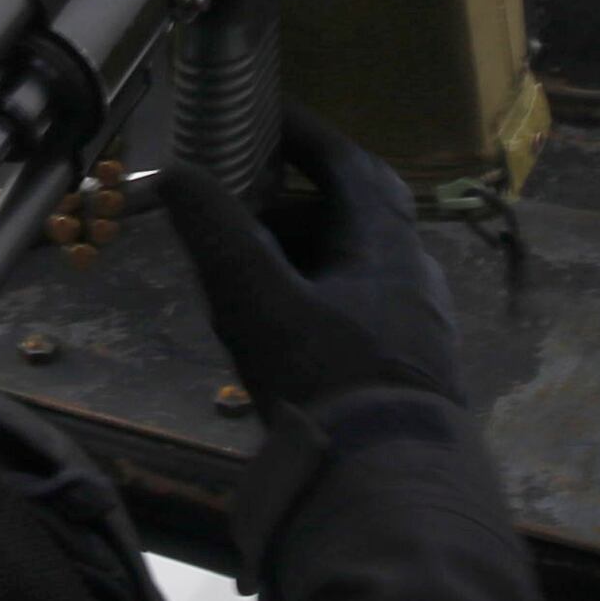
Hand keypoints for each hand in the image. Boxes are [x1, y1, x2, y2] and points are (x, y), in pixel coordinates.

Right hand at [164, 111, 461, 418]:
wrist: (390, 483)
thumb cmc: (325, 378)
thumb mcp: (256, 300)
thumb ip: (217, 233)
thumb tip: (179, 172)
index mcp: (386, 244)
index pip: (350, 165)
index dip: (307, 136)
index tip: (268, 117)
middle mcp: (414, 274)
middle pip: (356, 217)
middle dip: (298, 206)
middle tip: (248, 205)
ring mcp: (420, 326)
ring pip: (358, 268)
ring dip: (307, 259)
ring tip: (251, 276)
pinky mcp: (413, 370)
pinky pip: (363, 312)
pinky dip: (320, 302)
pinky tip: (285, 335)